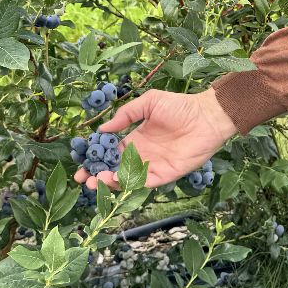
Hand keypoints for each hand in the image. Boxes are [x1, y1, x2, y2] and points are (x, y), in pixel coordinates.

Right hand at [74, 87, 236, 191]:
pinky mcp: (165, 174)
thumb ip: (126, 114)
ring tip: (95, 182)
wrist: (207, 116)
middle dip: (97, 175)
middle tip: (82, 180)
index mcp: (135, 139)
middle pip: (115, 169)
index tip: (81, 164)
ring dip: (110, 182)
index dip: (95, 159)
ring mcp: (153, 165)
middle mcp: (141, 155)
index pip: (110, 153)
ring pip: (127, 179)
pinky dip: (131, 184)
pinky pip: (145, 183)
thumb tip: (103, 128)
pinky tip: (117, 181)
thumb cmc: (180, 106)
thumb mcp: (149, 103)